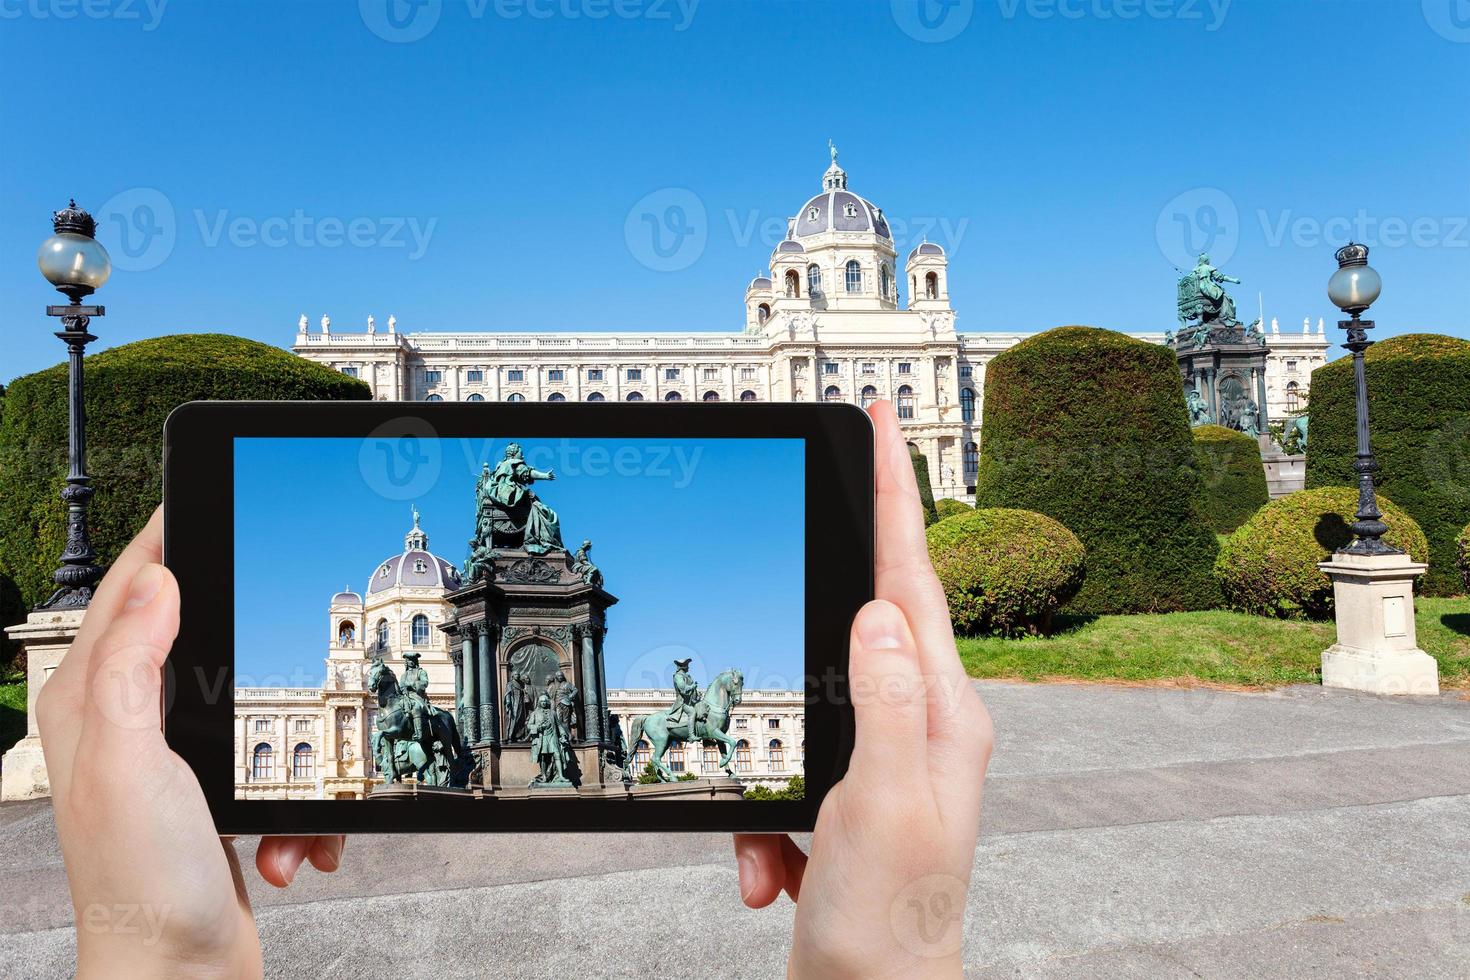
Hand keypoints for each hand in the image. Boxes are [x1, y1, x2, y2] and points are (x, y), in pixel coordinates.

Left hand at [36, 508, 344, 979]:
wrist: (179, 976)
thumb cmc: (142, 884)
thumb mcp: (132, 760)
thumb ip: (133, 665)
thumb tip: (158, 582)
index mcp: (93, 705)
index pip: (127, 593)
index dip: (165, 539)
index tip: (203, 497)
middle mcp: (126, 727)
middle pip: (199, 641)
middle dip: (259, 661)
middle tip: (297, 644)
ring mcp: (173, 764)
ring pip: (255, 710)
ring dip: (293, 757)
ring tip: (285, 809)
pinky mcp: (215, 800)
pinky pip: (277, 771)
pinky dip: (299, 806)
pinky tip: (291, 844)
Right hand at [733, 402, 993, 978]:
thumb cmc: (889, 924)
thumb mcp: (880, 808)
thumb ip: (885, 704)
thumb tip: (879, 611)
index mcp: (943, 714)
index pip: (913, 579)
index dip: (896, 495)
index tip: (882, 423)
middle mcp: (925, 723)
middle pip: (866, 618)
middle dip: (823, 591)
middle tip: (817, 509)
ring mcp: (888, 756)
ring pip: (808, 700)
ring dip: (770, 777)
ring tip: (775, 859)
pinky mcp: (849, 790)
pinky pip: (787, 766)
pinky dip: (761, 820)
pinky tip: (771, 875)